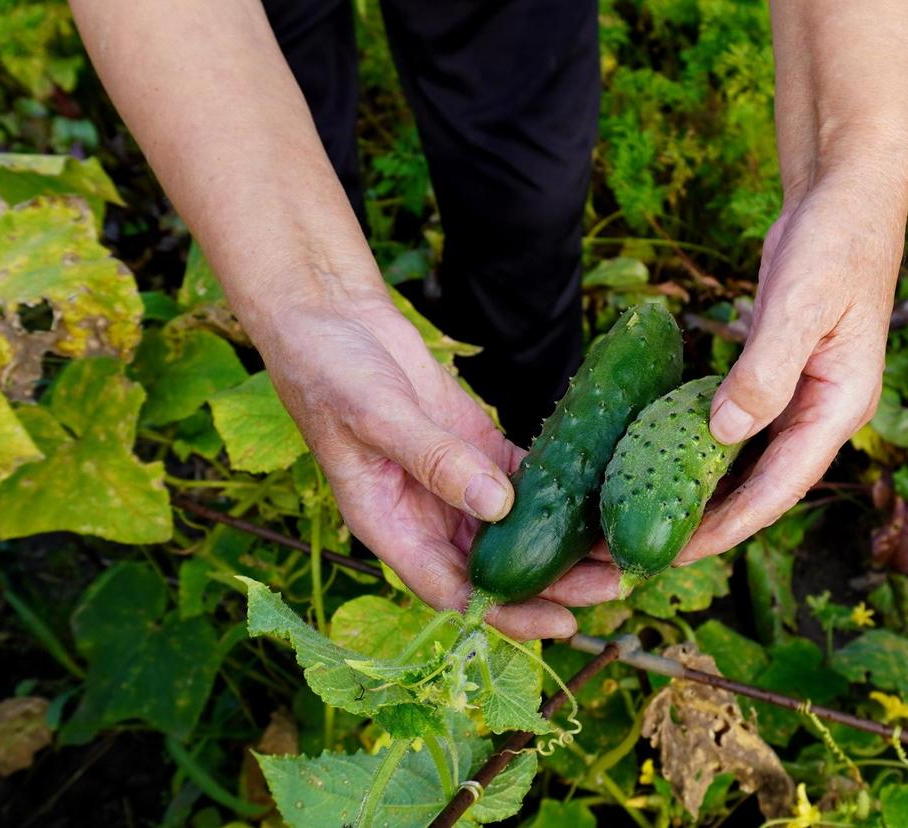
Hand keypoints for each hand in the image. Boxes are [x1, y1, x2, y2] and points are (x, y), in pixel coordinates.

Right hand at [260, 293, 615, 638]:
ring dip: (564, 539)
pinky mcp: (476, 444)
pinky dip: (559, 486)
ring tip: (621, 544)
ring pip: (516, 527)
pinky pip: (523, 476)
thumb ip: (432, 459)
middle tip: (615, 581)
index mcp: (390, 526)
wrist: (330, 320)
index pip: (453, 589)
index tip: (562, 622)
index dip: (507, 613)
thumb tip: (498, 507)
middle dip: (555, 581)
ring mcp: (454, 480)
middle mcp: (426, 514)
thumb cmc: (329, 373)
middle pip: (497, 566)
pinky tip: (599, 488)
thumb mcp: (374, 416)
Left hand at [676, 173, 905, 563]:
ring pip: (742, 463)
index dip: (728, 525)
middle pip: (757, 488)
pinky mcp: (767, 379)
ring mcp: (792, 398)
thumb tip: (723, 433)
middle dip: (706, 522)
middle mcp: (815, 413)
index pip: (779, 487)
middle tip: (645, 548)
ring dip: (698, 491)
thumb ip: (766, 370)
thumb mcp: (802, 305)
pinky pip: (731, 428)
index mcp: (837, 407)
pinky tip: (660, 462)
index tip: (677, 552)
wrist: (842, 201)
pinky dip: (699, 448)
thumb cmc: (836, 245)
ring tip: (645, 517)